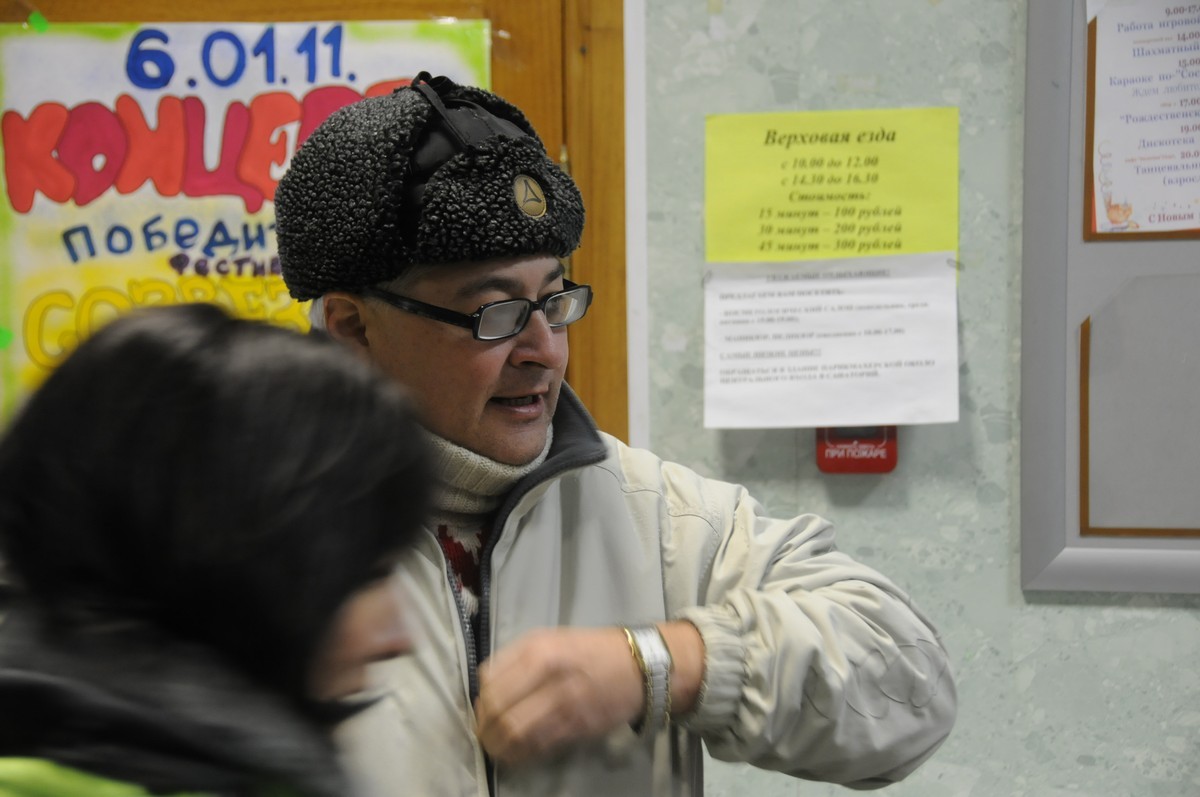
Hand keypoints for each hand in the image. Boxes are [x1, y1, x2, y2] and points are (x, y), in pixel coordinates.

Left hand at [474, 627, 641, 764]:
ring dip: (497, 745)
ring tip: (495, 746)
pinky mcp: (576, 727)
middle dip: (484, 727)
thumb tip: (486, 685)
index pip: (490, 681)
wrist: (637, 666)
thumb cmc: (589, 650)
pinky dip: (520, 753)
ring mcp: (563, 704)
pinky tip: (516, 751)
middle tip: (484, 732)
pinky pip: (537, 746)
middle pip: (498, 710)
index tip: (483, 707)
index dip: (480, 699)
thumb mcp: (550, 639)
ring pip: (514, 733)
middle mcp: (548, 676)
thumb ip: (516, 658)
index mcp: (538, 650)